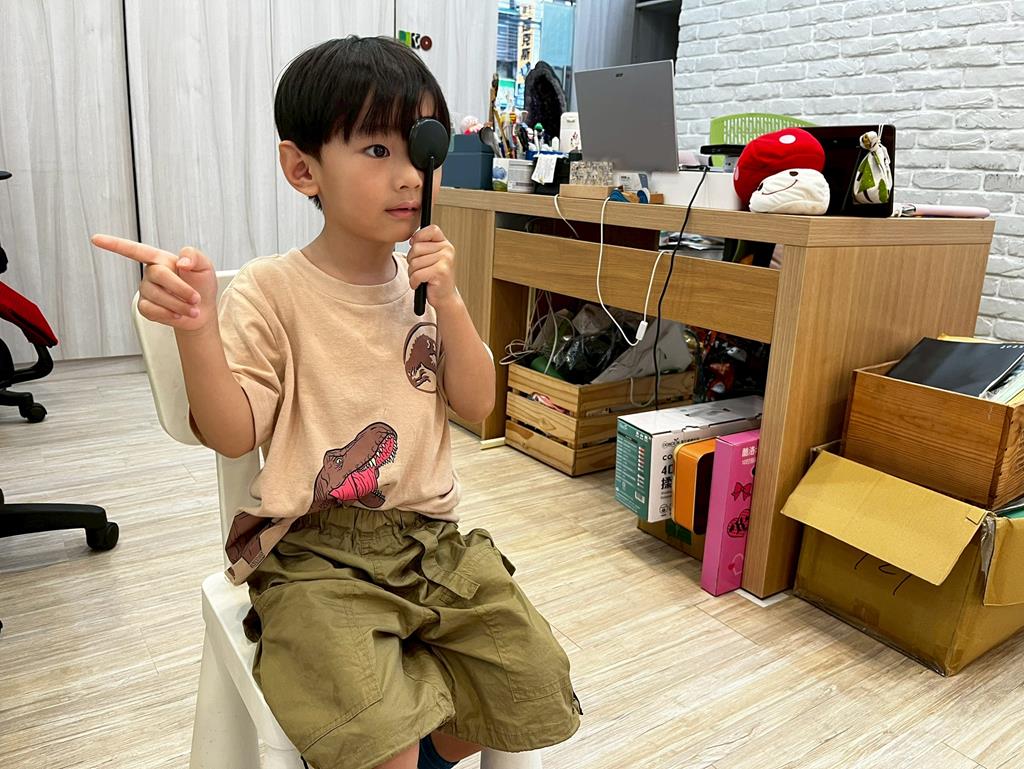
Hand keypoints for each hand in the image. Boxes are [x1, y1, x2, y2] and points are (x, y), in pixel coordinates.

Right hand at [91, 234, 217, 332]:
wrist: (202, 310)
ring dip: (179, 304)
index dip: (115, 244)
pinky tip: (177, 315)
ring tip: (192, 308)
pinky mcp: (145, 307)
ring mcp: (146, 290)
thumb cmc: (201, 284)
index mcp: (160, 259)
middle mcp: (150, 273)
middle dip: (180, 288)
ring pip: (156, 295)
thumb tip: (181, 262)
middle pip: (158, 275)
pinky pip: (151, 310)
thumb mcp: (204, 266)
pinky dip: (168, 314)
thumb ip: (194, 256)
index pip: (135, 250)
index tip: (96, 239)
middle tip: (196, 298)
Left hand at [408, 225, 457, 310]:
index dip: (419, 237)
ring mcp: (445, 260)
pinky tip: (420, 284)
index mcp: (445, 244)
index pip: (430, 230)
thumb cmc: (435, 278)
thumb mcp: (430, 257)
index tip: (417, 247)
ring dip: (413, 273)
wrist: (445, 297)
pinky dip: (414, 282)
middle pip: (416, 248)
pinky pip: (417, 274)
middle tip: (421, 269)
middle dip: (412, 261)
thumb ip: (423, 245)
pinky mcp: (440, 272)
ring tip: (422, 278)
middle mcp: (447, 250)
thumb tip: (412, 239)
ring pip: (414, 263)